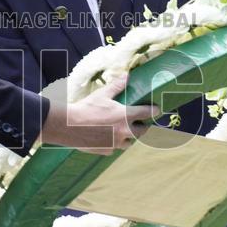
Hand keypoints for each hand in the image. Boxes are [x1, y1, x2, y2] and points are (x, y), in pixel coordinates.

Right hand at [41, 74, 157, 154]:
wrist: (69, 126)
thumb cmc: (86, 108)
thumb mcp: (102, 94)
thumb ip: (117, 86)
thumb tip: (127, 76)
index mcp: (125, 116)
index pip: (146, 113)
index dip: (153, 110)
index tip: (157, 109)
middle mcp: (124, 131)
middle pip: (142, 132)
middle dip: (143, 127)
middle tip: (141, 123)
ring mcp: (115, 143)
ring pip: (129, 142)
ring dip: (130, 137)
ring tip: (125, 131)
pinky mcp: (106, 150)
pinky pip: (115, 148)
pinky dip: (114, 143)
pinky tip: (108, 138)